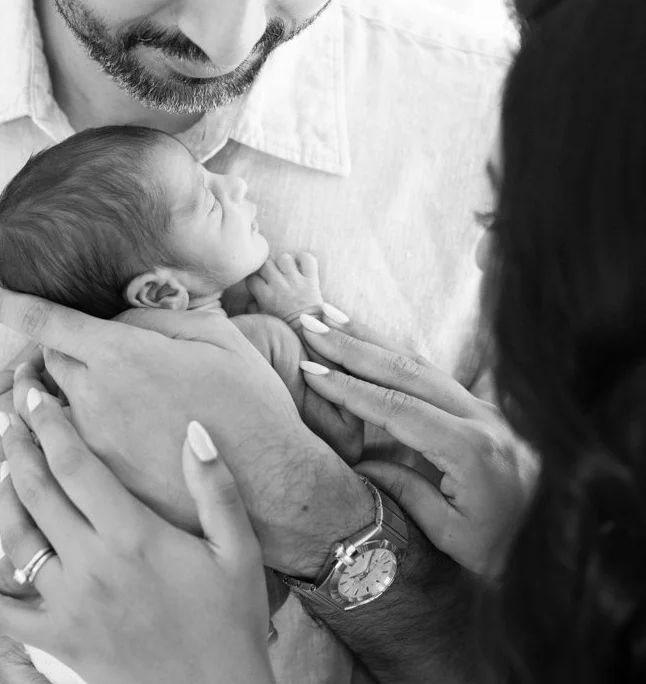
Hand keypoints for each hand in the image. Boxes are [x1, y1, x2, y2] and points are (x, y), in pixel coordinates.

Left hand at [0, 285, 374, 577]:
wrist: (273, 486)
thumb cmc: (251, 404)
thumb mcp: (217, 340)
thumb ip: (159, 321)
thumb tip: (119, 323)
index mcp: (123, 357)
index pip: (47, 323)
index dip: (8, 305)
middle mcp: (96, 402)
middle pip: (42, 369)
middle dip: (45, 358)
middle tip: (63, 358)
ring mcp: (95, 450)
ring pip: (46, 418)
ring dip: (46, 406)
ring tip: (61, 406)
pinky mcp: (102, 488)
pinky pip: (62, 460)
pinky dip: (64, 447)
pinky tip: (89, 450)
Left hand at [0, 384, 274, 683]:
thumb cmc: (231, 620)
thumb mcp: (238, 548)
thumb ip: (215, 487)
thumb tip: (195, 429)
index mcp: (133, 535)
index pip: (76, 466)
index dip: (51, 425)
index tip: (35, 395)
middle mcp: (92, 565)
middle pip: (39, 492)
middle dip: (19, 446)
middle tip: (7, 413)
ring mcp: (69, 605)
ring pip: (17, 540)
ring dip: (3, 497)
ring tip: (3, 466)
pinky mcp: (58, 640)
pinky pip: (2, 613)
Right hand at [247, 252, 323, 322]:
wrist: (309, 330)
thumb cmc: (286, 325)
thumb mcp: (265, 318)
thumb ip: (254, 308)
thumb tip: (250, 300)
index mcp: (266, 297)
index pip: (252, 278)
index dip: (254, 279)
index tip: (259, 283)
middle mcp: (280, 286)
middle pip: (266, 264)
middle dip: (267, 269)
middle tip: (272, 276)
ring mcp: (296, 281)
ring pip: (284, 258)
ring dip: (284, 262)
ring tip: (286, 270)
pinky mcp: (311, 279)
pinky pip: (307, 258)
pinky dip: (304, 259)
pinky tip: (301, 266)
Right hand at [297, 312, 538, 575]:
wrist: (556, 546)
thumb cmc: (504, 552)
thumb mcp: (451, 537)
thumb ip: (406, 493)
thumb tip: (358, 464)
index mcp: (472, 449)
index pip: (397, 407)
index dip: (350, 388)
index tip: (311, 370)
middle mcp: (481, 417)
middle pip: (407, 370)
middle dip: (355, 345)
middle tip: (311, 324)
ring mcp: (484, 408)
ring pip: (419, 362)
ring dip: (372, 338)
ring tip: (331, 316)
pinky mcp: (482, 408)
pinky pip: (430, 372)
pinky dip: (394, 353)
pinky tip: (369, 341)